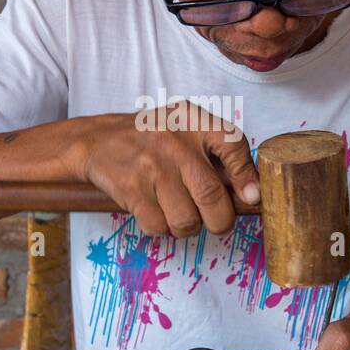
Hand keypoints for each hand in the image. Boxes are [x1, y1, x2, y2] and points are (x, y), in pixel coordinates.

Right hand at [72, 102, 259, 237]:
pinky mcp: (132, 188)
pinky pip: (158, 227)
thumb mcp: (186, 129)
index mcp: (193, 121)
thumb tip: (251, 195)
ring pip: (186, 220)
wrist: (98, 141)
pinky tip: (155, 210)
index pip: (232, 144)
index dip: (247, 176)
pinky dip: (160, 228)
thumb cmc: (152, 139)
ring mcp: (152, 165)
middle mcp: (174, 141)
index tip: (252, 198)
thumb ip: (217, 154)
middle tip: (217, 223)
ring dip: (186, 227)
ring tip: (178, 212)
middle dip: (220, 221)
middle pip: (212, 196)